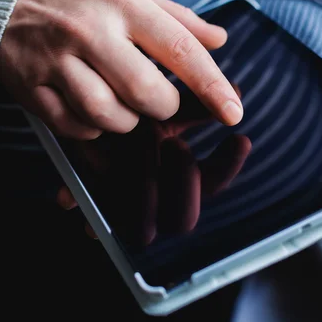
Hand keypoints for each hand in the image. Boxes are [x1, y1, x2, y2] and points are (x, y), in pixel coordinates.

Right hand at [0, 0, 242, 139]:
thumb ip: (177, 18)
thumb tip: (220, 40)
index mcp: (122, 3)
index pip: (179, 49)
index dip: (211, 86)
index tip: (233, 112)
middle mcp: (90, 31)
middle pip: (145, 93)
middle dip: (162, 107)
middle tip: (157, 100)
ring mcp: (56, 60)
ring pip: (109, 115)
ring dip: (125, 121)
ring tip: (120, 104)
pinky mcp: (31, 87)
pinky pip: (75, 125)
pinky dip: (92, 127)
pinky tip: (90, 109)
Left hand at [56, 87, 251, 244]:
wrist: (84, 112)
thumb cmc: (127, 111)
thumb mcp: (163, 106)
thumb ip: (195, 104)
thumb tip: (237, 93)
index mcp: (178, 181)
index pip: (212, 187)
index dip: (228, 168)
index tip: (238, 138)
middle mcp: (154, 204)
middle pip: (183, 220)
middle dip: (183, 180)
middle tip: (175, 144)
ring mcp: (124, 212)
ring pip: (143, 228)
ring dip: (145, 184)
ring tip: (141, 140)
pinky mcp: (93, 209)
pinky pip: (99, 221)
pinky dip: (94, 200)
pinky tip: (83, 184)